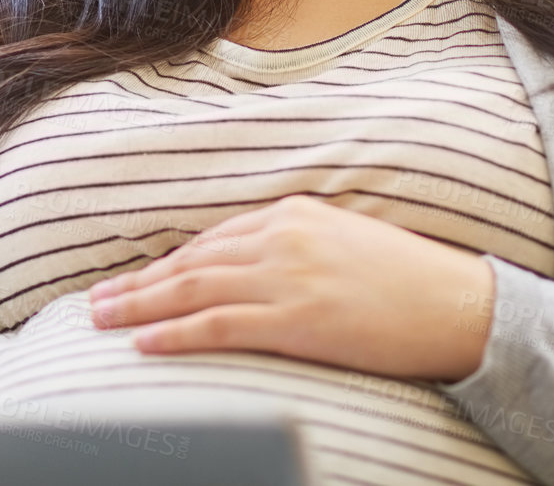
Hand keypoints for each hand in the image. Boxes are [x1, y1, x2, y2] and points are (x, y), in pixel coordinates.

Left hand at [86, 194, 495, 382]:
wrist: (458, 305)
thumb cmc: (409, 279)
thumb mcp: (344, 241)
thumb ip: (296, 246)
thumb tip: (253, 267)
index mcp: (293, 212)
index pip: (213, 240)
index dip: (168, 263)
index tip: (136, 278)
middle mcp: (281, 237)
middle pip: (191, 262)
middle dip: (138, 282)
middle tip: (96, 300)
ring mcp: (286, 277)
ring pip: (193, 291)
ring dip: (140, 305)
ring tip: (102, 319)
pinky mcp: (295, 319)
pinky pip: (220, 326)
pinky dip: (176, 333)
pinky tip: (145, 341)